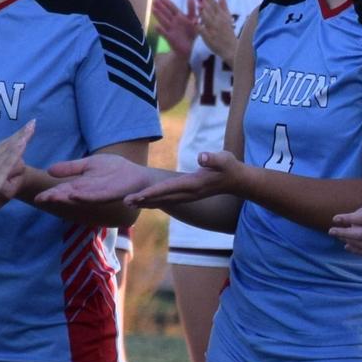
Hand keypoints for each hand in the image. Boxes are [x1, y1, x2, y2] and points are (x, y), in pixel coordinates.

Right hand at [0, 121, 35, 214]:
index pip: (0, 146)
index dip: (12, 137)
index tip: (23, 129)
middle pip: (6, 144)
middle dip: (20, 133)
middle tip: (33, 123)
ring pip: (9, 149)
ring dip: (21, 138)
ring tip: (32, 127)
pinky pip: (8, 161)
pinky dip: (16, 151)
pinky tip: (24, 142)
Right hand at [36, 153, 152, 203]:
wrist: (139, 177)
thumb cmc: (116, 171)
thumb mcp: (89, 165)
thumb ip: (71, 168)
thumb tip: (49, 170)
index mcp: (81, 185)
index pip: (62, 190)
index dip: (50, 193)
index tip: (37, 197)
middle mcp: (88, 191)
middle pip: (68, 195)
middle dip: (55, 197)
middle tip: (41, 199)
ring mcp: (99, 193)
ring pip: (79, 197)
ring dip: (67, 198)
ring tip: (53, 197)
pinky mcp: (111, 193)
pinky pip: (96, 195)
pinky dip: (85, 196)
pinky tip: (75, 194)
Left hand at [127, 150, 243, 207]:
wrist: (237, 180)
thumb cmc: (230, 167)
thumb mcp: (224, 159)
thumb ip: (213, 159)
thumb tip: (202, 157)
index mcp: (193, 184)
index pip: (169, 188)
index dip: (152, 192)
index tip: (138, 195)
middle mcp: (188, 193)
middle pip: (161, 197)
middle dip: (143, 200)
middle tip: (124, 202)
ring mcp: (187, 196)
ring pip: (162, 200)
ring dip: (146, 202)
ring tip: (128, 203)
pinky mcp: (187, 194)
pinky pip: (167, 199)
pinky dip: (154, 200)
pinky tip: (143, 201)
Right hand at [152, 0, 196, 59]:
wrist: (187, 48)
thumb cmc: (190, 33)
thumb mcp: (193, 19)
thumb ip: (191, 9)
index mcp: (179, 16)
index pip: (172, 8)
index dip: (166, 2)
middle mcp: (173, 22)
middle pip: (166, 13)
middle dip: (160, 7)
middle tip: (154, 0)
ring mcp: (170, 29)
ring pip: (164, 21)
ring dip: (159, 15)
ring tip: (153, 9)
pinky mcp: (169, 38)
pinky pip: (164, 34)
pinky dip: (160, 30)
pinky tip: (156, 26)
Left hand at [195, 0, 235, 60]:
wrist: (232, 49)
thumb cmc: (228, 32)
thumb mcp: (227, 17)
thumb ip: (223, 5)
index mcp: (222, 16)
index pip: (215, 5)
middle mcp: (218, 22)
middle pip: (211, 11)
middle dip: (205, 3)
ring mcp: (214, 30)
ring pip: (207, 20)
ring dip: (203, 13)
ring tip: (198, 6)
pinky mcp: (210, 39)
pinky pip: (204, 32)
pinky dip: (199, 27)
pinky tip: (194, 22)